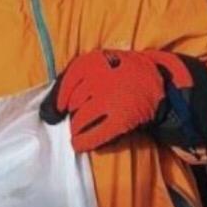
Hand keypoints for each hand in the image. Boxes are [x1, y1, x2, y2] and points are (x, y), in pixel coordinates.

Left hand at [39, 49, 191, 151]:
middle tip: (81, 117)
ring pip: (79, 120)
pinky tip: (80, 145)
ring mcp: (110, 99)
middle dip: (74, 113)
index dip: (59, 99)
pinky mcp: (120, 119)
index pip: (66, 82)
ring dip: (77, 129)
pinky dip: (84, 142)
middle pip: (73, 103)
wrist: (159, 84)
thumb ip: (73, 81)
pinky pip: (94, 135)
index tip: (59, 110)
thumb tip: (47, 113)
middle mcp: (99, 78)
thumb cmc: (122, 75)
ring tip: (80, 131)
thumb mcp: (99, 66)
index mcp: (92, 61)